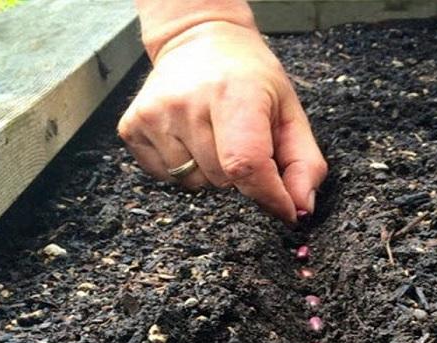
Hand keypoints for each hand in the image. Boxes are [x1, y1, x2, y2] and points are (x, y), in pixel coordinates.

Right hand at [118, 21, 327, 222]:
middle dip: (241, 175)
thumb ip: (304, 163)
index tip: (284, 209)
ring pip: (194, 183)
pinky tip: (190, 137)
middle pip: (223, 180)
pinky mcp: (132, 126)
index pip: (247, 164)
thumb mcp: (290, 112)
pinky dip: (184, 168)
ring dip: (211, 172)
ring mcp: (155, 115)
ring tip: (214, 135)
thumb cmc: (250, 77)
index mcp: (234, 93)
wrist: (199, 39)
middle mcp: (188, 102)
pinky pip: (166, 178)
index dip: (269, 196)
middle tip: (241, 140)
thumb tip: (300, 208)